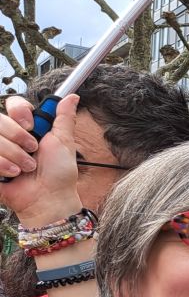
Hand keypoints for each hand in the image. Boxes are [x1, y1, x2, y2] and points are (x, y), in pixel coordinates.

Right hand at [0, 94, 81, 222]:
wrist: (48, 199)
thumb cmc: (58, 174)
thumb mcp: (64, 142)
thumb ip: (64, 118)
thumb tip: (73, 97)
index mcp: (26, 127)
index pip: (14, 103)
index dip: (20, 112)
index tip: (31, 126)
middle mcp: (9, 136)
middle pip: (0, 119)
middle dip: (19, 138)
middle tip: (32, 152)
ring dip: (14, 155)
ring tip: (25, 169)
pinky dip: (3, 165)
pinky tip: (12, 174)